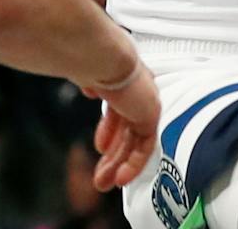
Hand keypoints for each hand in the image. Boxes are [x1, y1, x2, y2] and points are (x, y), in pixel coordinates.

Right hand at [83, 61, 158, 190]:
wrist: (102, 55)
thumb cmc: (89, 56)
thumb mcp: (87, 73)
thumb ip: (91, 83)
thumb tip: (89, 88)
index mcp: (123, 77)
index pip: (121, 109)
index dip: (110, 130)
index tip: (100, 147)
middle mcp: (137, 89)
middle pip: (127, 128)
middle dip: (112, 154)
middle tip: (101, 174)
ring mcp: (145, 101)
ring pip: (134, 140)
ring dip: (118, 163)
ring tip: (104, 182)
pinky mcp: (150, 114)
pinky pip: (144, 145)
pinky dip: (133, 163)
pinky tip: (121, 177)